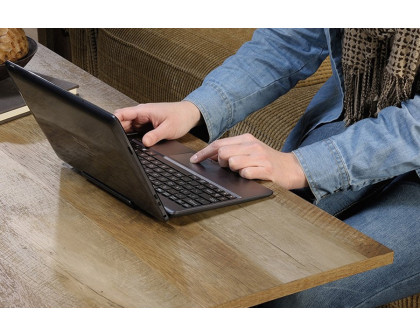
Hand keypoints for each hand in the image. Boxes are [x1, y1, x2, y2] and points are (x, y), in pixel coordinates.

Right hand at [114, 101, 201, 146]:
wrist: (189, 114)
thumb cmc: (180, 117)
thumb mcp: (168, 129)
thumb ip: (155, 136)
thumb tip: (144, 143)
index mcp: (144, 111)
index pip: (122, 113)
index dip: (113, 121)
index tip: (109, 130)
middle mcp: (141, 114)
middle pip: (122, 122)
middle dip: (118, 131)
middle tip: (117, 142)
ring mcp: (143, 120)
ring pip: (128, 128)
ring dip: (126, 135)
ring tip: (124, 144)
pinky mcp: (146, 125)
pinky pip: (135, 131)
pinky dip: (133, 136)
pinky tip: (133, 143)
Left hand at [190, 133, 308, 189]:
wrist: (293, 168)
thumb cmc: (268, 160)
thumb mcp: (250, 150)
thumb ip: (232, 151)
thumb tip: (210, 156)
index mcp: (247, 139)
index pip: (219, 144)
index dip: (204, 153)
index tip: (194, 160)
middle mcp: (252, 145)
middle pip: (222, 153)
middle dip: (220, 163)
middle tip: (230, 168)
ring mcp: (260, 157)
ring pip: (232, 163)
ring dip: (234, 171)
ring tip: (244, 171)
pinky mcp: (266, 170)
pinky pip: (245, 174)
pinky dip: (245, 177)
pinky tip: (252, 176)